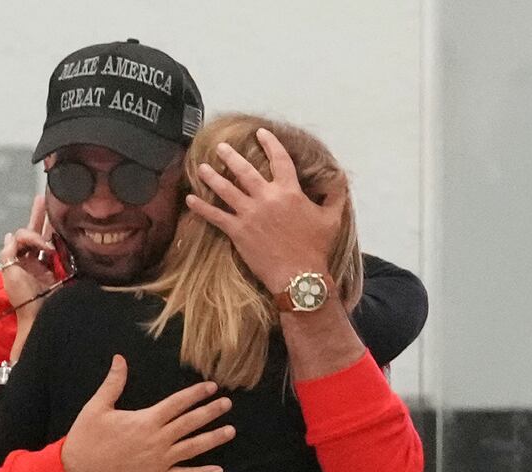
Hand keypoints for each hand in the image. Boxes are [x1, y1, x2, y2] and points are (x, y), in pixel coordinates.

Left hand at [0, 195, 58, 335]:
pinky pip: (62, 253)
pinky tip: (66, 229)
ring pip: (49, 240)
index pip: (22, 236)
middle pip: (34, 233)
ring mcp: (47, 266)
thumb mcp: (10, 274)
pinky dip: (63, 241)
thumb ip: (8, 253)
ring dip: (51, 225)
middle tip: (43, 198)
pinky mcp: (61, 272)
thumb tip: (10, 235)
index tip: (40, 245)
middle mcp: (32, 261)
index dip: (30, 234)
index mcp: (18, 260)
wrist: (42, 317)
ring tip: (55, 208)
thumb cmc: (24, 299)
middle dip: (38, 216)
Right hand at [60, 355, 235, 471]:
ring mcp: (159, 462)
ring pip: (192, 448)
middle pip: (190, 423)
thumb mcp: (97, 407)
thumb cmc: (86, 439)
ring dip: (213, 439)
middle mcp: (157, 440)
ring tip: (230, 431)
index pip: (177, 403)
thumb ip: (113, 383)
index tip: (212, 387)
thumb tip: (120, 358)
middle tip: (227, 404)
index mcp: (145, 420)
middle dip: (210, 412)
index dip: (196, 394)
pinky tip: (218, 471)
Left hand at [185, 128, 344, 294]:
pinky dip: (201, 207)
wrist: (299, 277)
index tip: (261, 133)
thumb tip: (340, 176)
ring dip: (212, 176)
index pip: (279, 159)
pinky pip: (215, 216)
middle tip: (220, 147)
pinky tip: (190, 199)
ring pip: (226, 189)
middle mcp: (267, 197)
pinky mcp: (237, 232)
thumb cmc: (317, 248)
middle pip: (244, 170)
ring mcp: (249, 214)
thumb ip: (335, 194)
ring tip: (201, 167)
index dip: (270, 143)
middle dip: (231, 156)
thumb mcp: (332, 218)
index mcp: (289, 191)